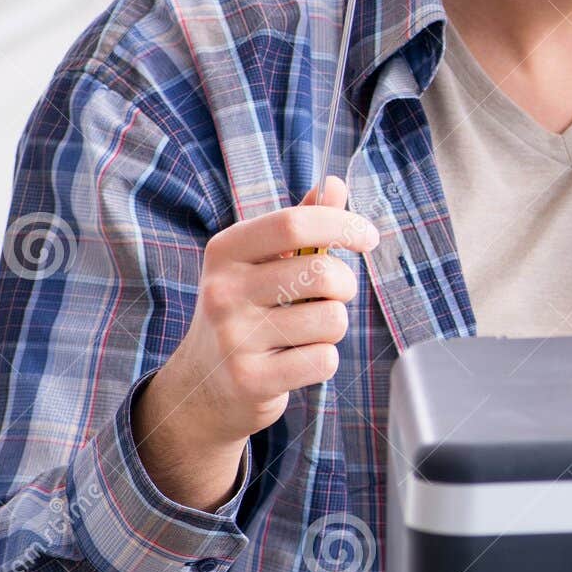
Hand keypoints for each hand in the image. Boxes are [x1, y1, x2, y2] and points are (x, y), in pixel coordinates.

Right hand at [131, 175, 378, 510]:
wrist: (203, 388)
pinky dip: (323, 360)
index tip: (368, 237)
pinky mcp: (250, 380)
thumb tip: (334, 184)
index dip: (343, 224)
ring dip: (333, 326)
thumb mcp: (261, 263)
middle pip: (322, 273)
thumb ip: (301, 225)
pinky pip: (325, 360)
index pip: (295, 223)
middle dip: (345, 284)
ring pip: (332, 319)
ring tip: (304, 332)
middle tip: (333, 295)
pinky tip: (295, 361)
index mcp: (226, 251)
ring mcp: (233, 338)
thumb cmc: (246, 311)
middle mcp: (223, 291)